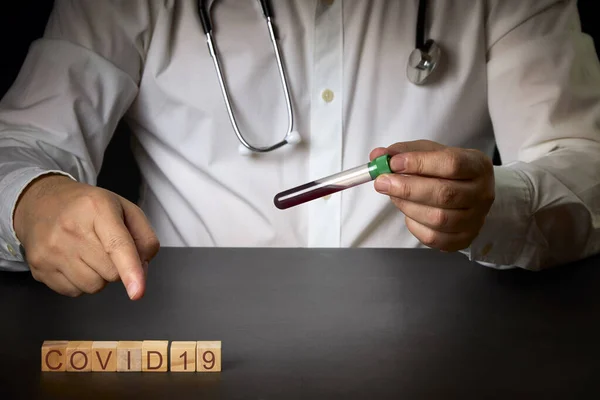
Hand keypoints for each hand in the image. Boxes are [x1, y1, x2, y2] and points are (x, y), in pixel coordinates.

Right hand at [13, 174, 159, 298]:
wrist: (39, 203)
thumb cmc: (88, 207)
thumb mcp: (125, 208)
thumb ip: (144, 238)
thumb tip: (142, 271)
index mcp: (97, 208)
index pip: (117, 245)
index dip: (130, 270)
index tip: (137, 292)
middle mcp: (70, 229)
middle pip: (111, 273)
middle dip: (116, 266)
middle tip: (105, 246)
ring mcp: (51, 250)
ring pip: (94, 286)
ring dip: (99, 275)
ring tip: (88, 252)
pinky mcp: (39, 268)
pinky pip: (74, 292)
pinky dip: (80, 281)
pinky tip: (74, 260)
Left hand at [370, 140, 494, 251]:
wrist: (469, 193)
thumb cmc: (446, 171)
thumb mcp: (430, 152)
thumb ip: (404, 152)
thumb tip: (378, 156)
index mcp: (477, 166)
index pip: (451, 164)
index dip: (419, 163)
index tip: (393, 163)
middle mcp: (482, 193)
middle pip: (444, 194)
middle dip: (407, 188)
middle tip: (382, 182)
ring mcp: (475, 219)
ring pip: (437, 219)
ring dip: (408, 206)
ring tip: (394, 196)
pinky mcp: (464, 239)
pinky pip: (433, 237)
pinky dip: (414, 225)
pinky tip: (409, 213)